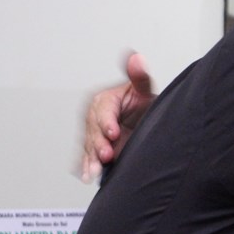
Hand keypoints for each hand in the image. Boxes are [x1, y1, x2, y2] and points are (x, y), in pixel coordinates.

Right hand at [80, 52, 156, 182]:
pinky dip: (87, 166)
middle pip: (93, 131)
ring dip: (91, 159)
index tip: (113, 133)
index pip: (103, 110)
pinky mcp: (95, 148)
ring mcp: (94, 134)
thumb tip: (136, 58)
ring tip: (95, 171)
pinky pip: (88, 157)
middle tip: (106, 155)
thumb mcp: (143, 90)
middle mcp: (95, 116)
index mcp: (105, 100)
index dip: (107, 122)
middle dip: (98, 144)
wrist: (146, 122)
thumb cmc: (143, 105)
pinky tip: (88, 175)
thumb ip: (139, 77)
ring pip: (89, 146)